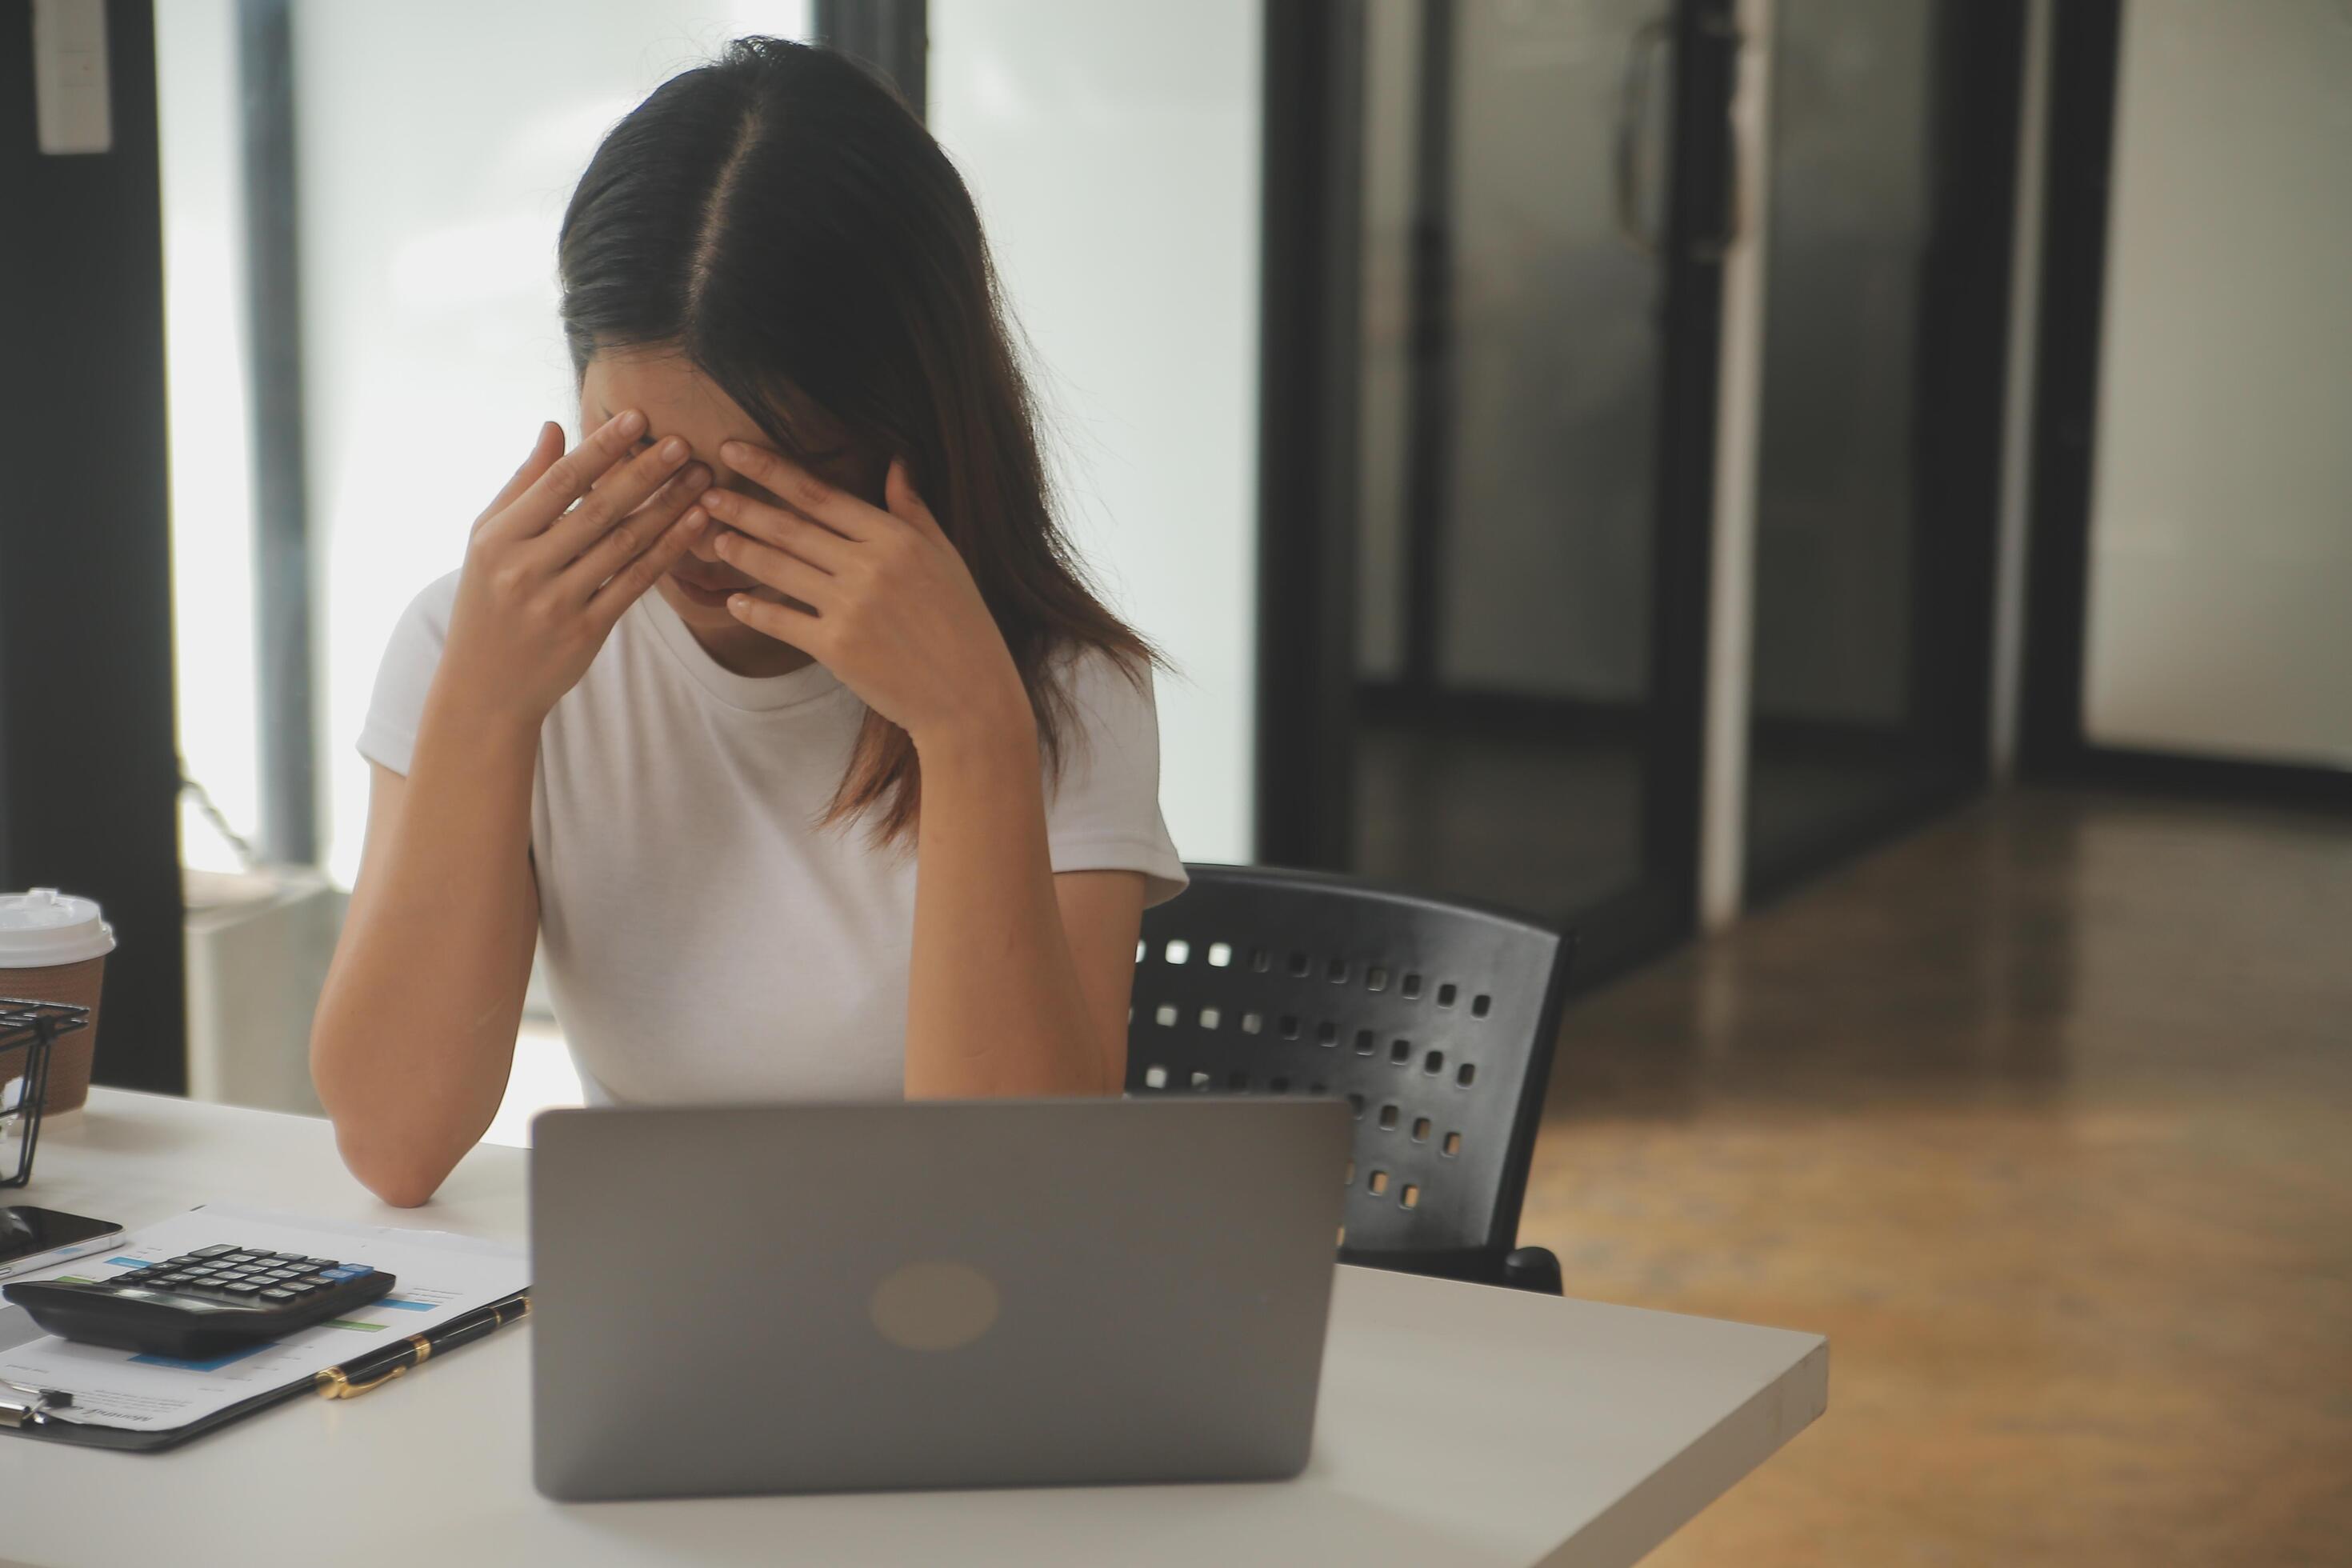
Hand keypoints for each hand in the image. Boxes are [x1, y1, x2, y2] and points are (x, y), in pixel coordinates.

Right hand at [437, 411, 714, 727]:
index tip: (638, 418)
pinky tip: (695, 522)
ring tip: (701, 477)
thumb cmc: (488, 600)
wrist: (486, 687)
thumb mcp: (487, 540)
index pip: (558, 482)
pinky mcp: (587, 631)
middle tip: (684, 442)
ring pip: (625, 545)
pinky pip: (637, 582)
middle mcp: (527, 569)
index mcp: (498, 538)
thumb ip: (523, 484)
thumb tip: (554, 427)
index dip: (601, 448)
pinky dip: (669, 550)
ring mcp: (558, 603)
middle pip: (598, 511)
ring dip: (668, 507)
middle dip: (645, 473)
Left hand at [700, 441, 1031, 749]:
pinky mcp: (837, 648)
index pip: (819, 493)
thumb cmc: (962, 624)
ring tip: (713, 538)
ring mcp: (851, 607)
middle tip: (704, 492)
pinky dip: (754, 610)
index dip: (770, 469)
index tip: (733, 451)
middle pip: (790, 527)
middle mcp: (870, 566)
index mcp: (895, 538)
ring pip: (779, 569)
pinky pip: (782, 621)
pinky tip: (732, 602)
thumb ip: (913, 509)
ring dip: (740, 552)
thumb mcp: (946, 557)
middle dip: (742, 507)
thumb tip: (897, 461)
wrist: (969, 697)